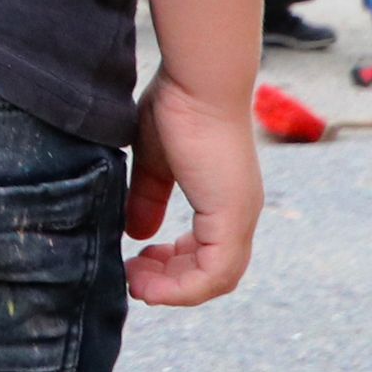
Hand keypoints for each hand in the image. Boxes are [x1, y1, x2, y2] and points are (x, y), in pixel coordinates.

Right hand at [124, 71, 261, 306]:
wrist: (198, 82)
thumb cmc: (177, 105)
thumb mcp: (154, 160)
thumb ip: (148, 197)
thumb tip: (138, 233)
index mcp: (224, 197)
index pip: (207, 250)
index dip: (173, 263)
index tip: (137, 260)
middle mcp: (239, 211)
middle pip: (212, 272)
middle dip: (169, 281)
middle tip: (132, 279)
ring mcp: (239, 216)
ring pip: (216, 278)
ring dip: (174, 289)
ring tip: (136, 283)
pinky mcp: (231, 217)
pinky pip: (214, 273)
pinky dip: (182, 287)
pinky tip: (149, 281)